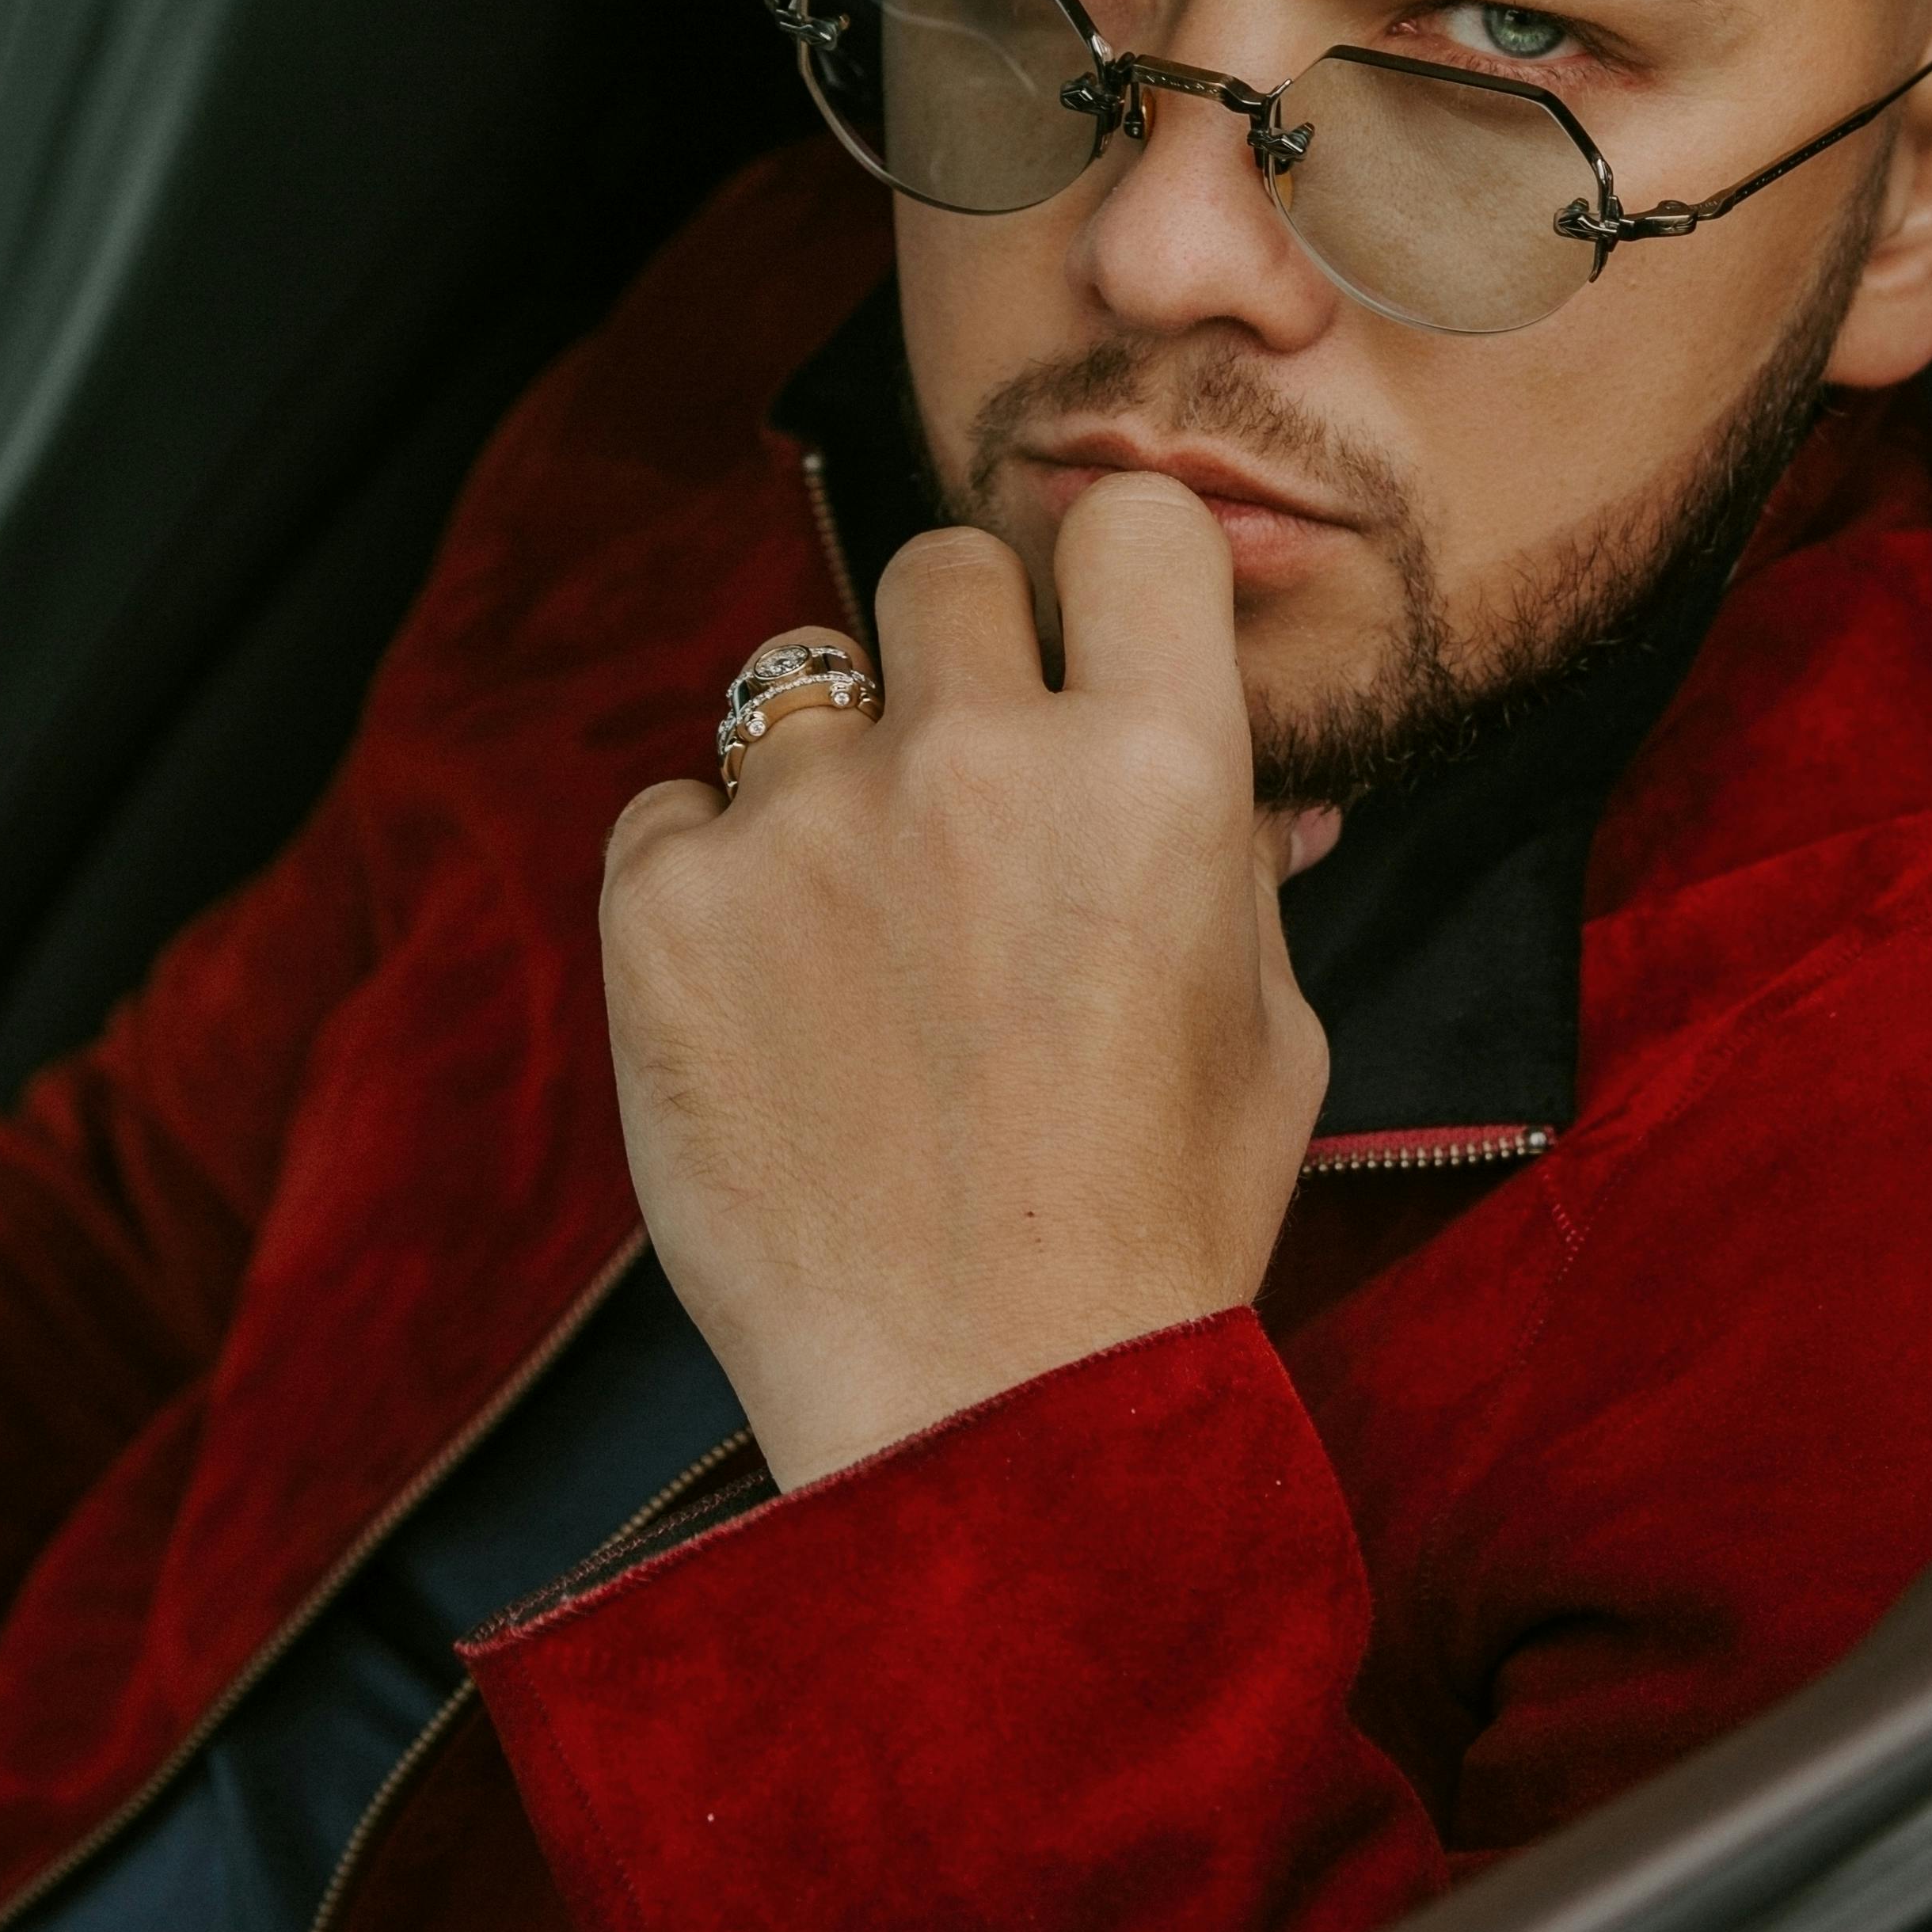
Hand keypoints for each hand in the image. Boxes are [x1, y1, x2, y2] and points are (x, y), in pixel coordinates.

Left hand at [600, 472, 1336, 1488]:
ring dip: (824, 784)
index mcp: (1158, 772)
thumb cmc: (1152, 1232)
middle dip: (956, 660)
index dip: (1107, 574)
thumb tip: (1269, 790)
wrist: (984, 1411)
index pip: (1128, 520)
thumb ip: (1242, 872)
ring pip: (792, 694)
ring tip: (856, 940)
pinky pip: (670, 810)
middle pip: (936, 569)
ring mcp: (805, 828)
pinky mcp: (661, 909)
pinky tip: (766, 1001)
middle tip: (964, 794)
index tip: (1089, 641)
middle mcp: (978, 764)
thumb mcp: (1267, 1033)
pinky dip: (708, 884)